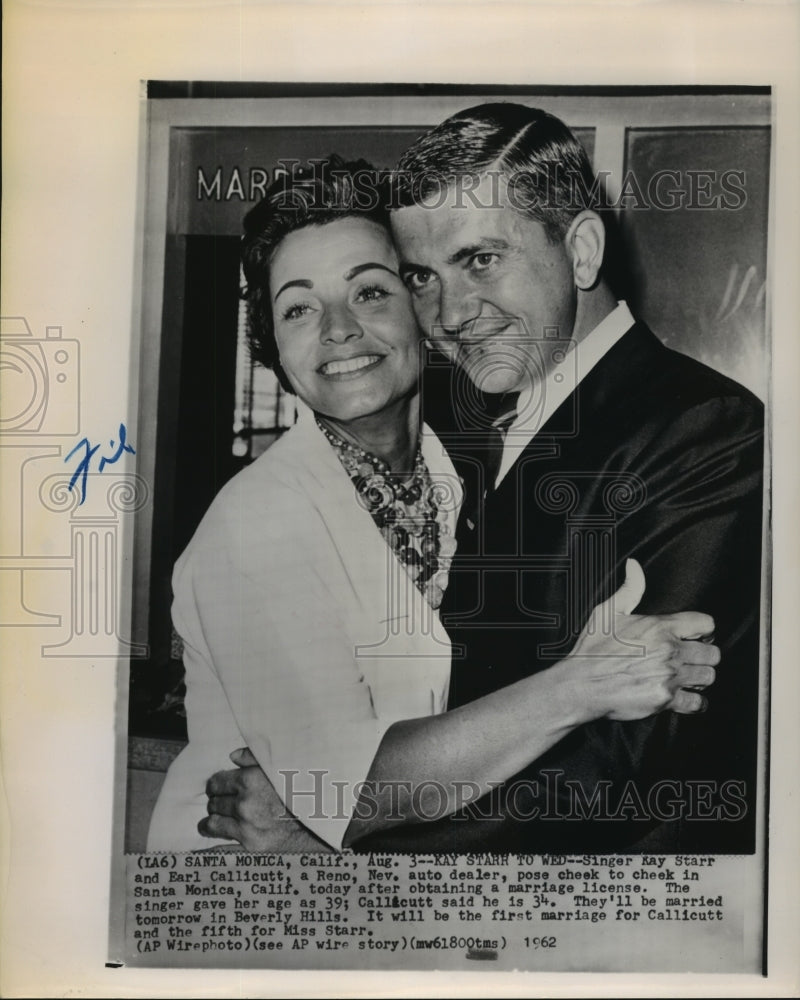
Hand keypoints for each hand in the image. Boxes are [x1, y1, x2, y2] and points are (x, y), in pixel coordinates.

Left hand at [199, 749, 330, 851]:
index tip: (219, 787)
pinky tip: (211, 830)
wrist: (317, 820)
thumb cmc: (300, 788)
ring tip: (217, 817)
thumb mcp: (280, 765)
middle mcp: (244, 802)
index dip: (217, 784)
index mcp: (249, 780)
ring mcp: (246, 824)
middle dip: (217, 800)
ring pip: (214, 820)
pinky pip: (220, 837)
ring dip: (215, 817)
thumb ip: (254, 757)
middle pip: (214, 802)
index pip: (216, 782)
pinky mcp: (249, 842)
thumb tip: (233, 756)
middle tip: (222, 802)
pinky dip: (213, 833)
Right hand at [566, 559, 718, 720]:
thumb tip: (634, 566)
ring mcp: (669, 675)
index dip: (703, 630)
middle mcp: (669, 650)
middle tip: (692, 660)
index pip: (705, 624)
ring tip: (688, 678)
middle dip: (704, 657)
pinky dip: (694, 703)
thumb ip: (629, 589)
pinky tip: (685, 698)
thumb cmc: (592, 650)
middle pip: (712, 653)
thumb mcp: (606, 612)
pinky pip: (696, 703)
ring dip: (699, 678)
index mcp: (660, 627)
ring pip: (707, 676)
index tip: (697, 637)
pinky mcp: (666, 699)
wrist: (581, 684)